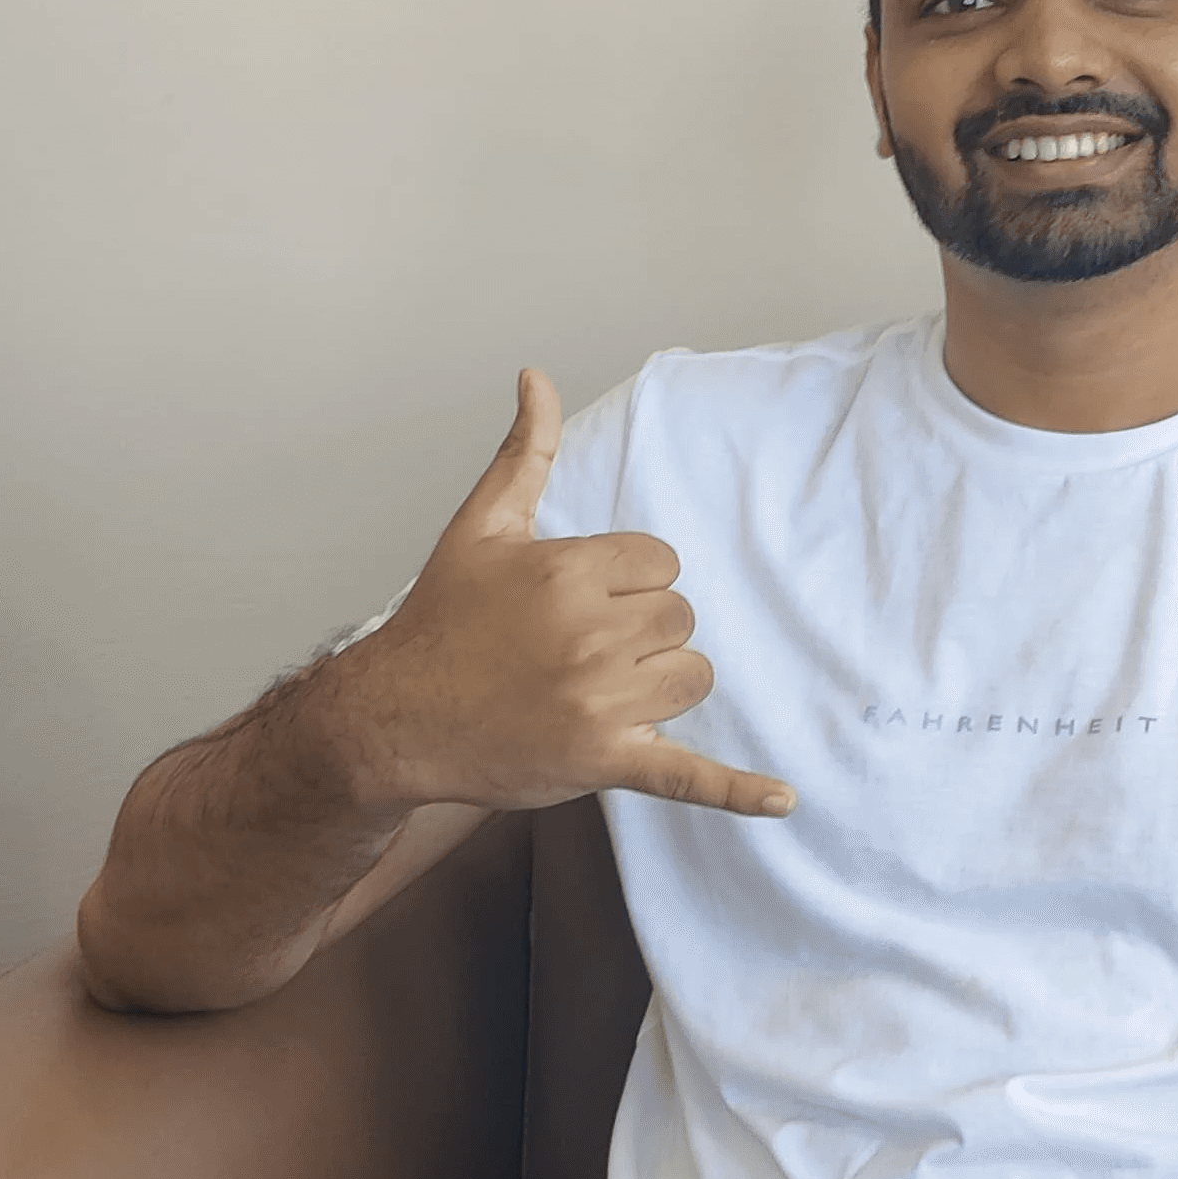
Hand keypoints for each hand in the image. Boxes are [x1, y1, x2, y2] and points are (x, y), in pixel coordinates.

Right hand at [342, 368, 796, 820]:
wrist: (394, 719)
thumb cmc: (439, 623)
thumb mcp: (480, 528)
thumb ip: (523, 453)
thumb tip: (537, 377)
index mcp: (568, 573)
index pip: (662, 564)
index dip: (631, 581)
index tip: (583, 599)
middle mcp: (589, 635)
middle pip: (681, 619)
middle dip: (645, 630)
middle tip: (583, 647)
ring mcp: (599, 703)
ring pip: (692, 676)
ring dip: (662, 682)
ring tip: (603, 688)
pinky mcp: (603, 761)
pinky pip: (688, 775)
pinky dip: (738, 791)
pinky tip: (784, 802)